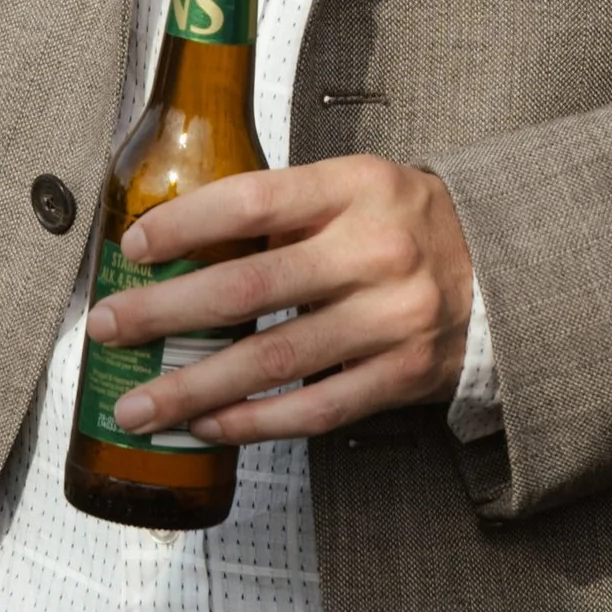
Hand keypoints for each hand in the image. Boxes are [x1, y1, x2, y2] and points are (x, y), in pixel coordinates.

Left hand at [88, 155, 476, 442]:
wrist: (504, 272)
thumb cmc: (407, 226)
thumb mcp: (355, 189)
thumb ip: (283, 208)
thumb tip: (176, 239)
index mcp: (357, 187)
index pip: (254, 202)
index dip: (185, 224)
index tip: (134, 248)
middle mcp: (376, 251)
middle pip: (249, 287)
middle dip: (164, 312)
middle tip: (107, 327)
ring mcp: (392, 318)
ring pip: (273, 360)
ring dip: (194, 386)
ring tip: (138, 403)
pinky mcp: (402, 375)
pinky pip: (314, 408)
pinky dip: (254, 421)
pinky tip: (209, 424)